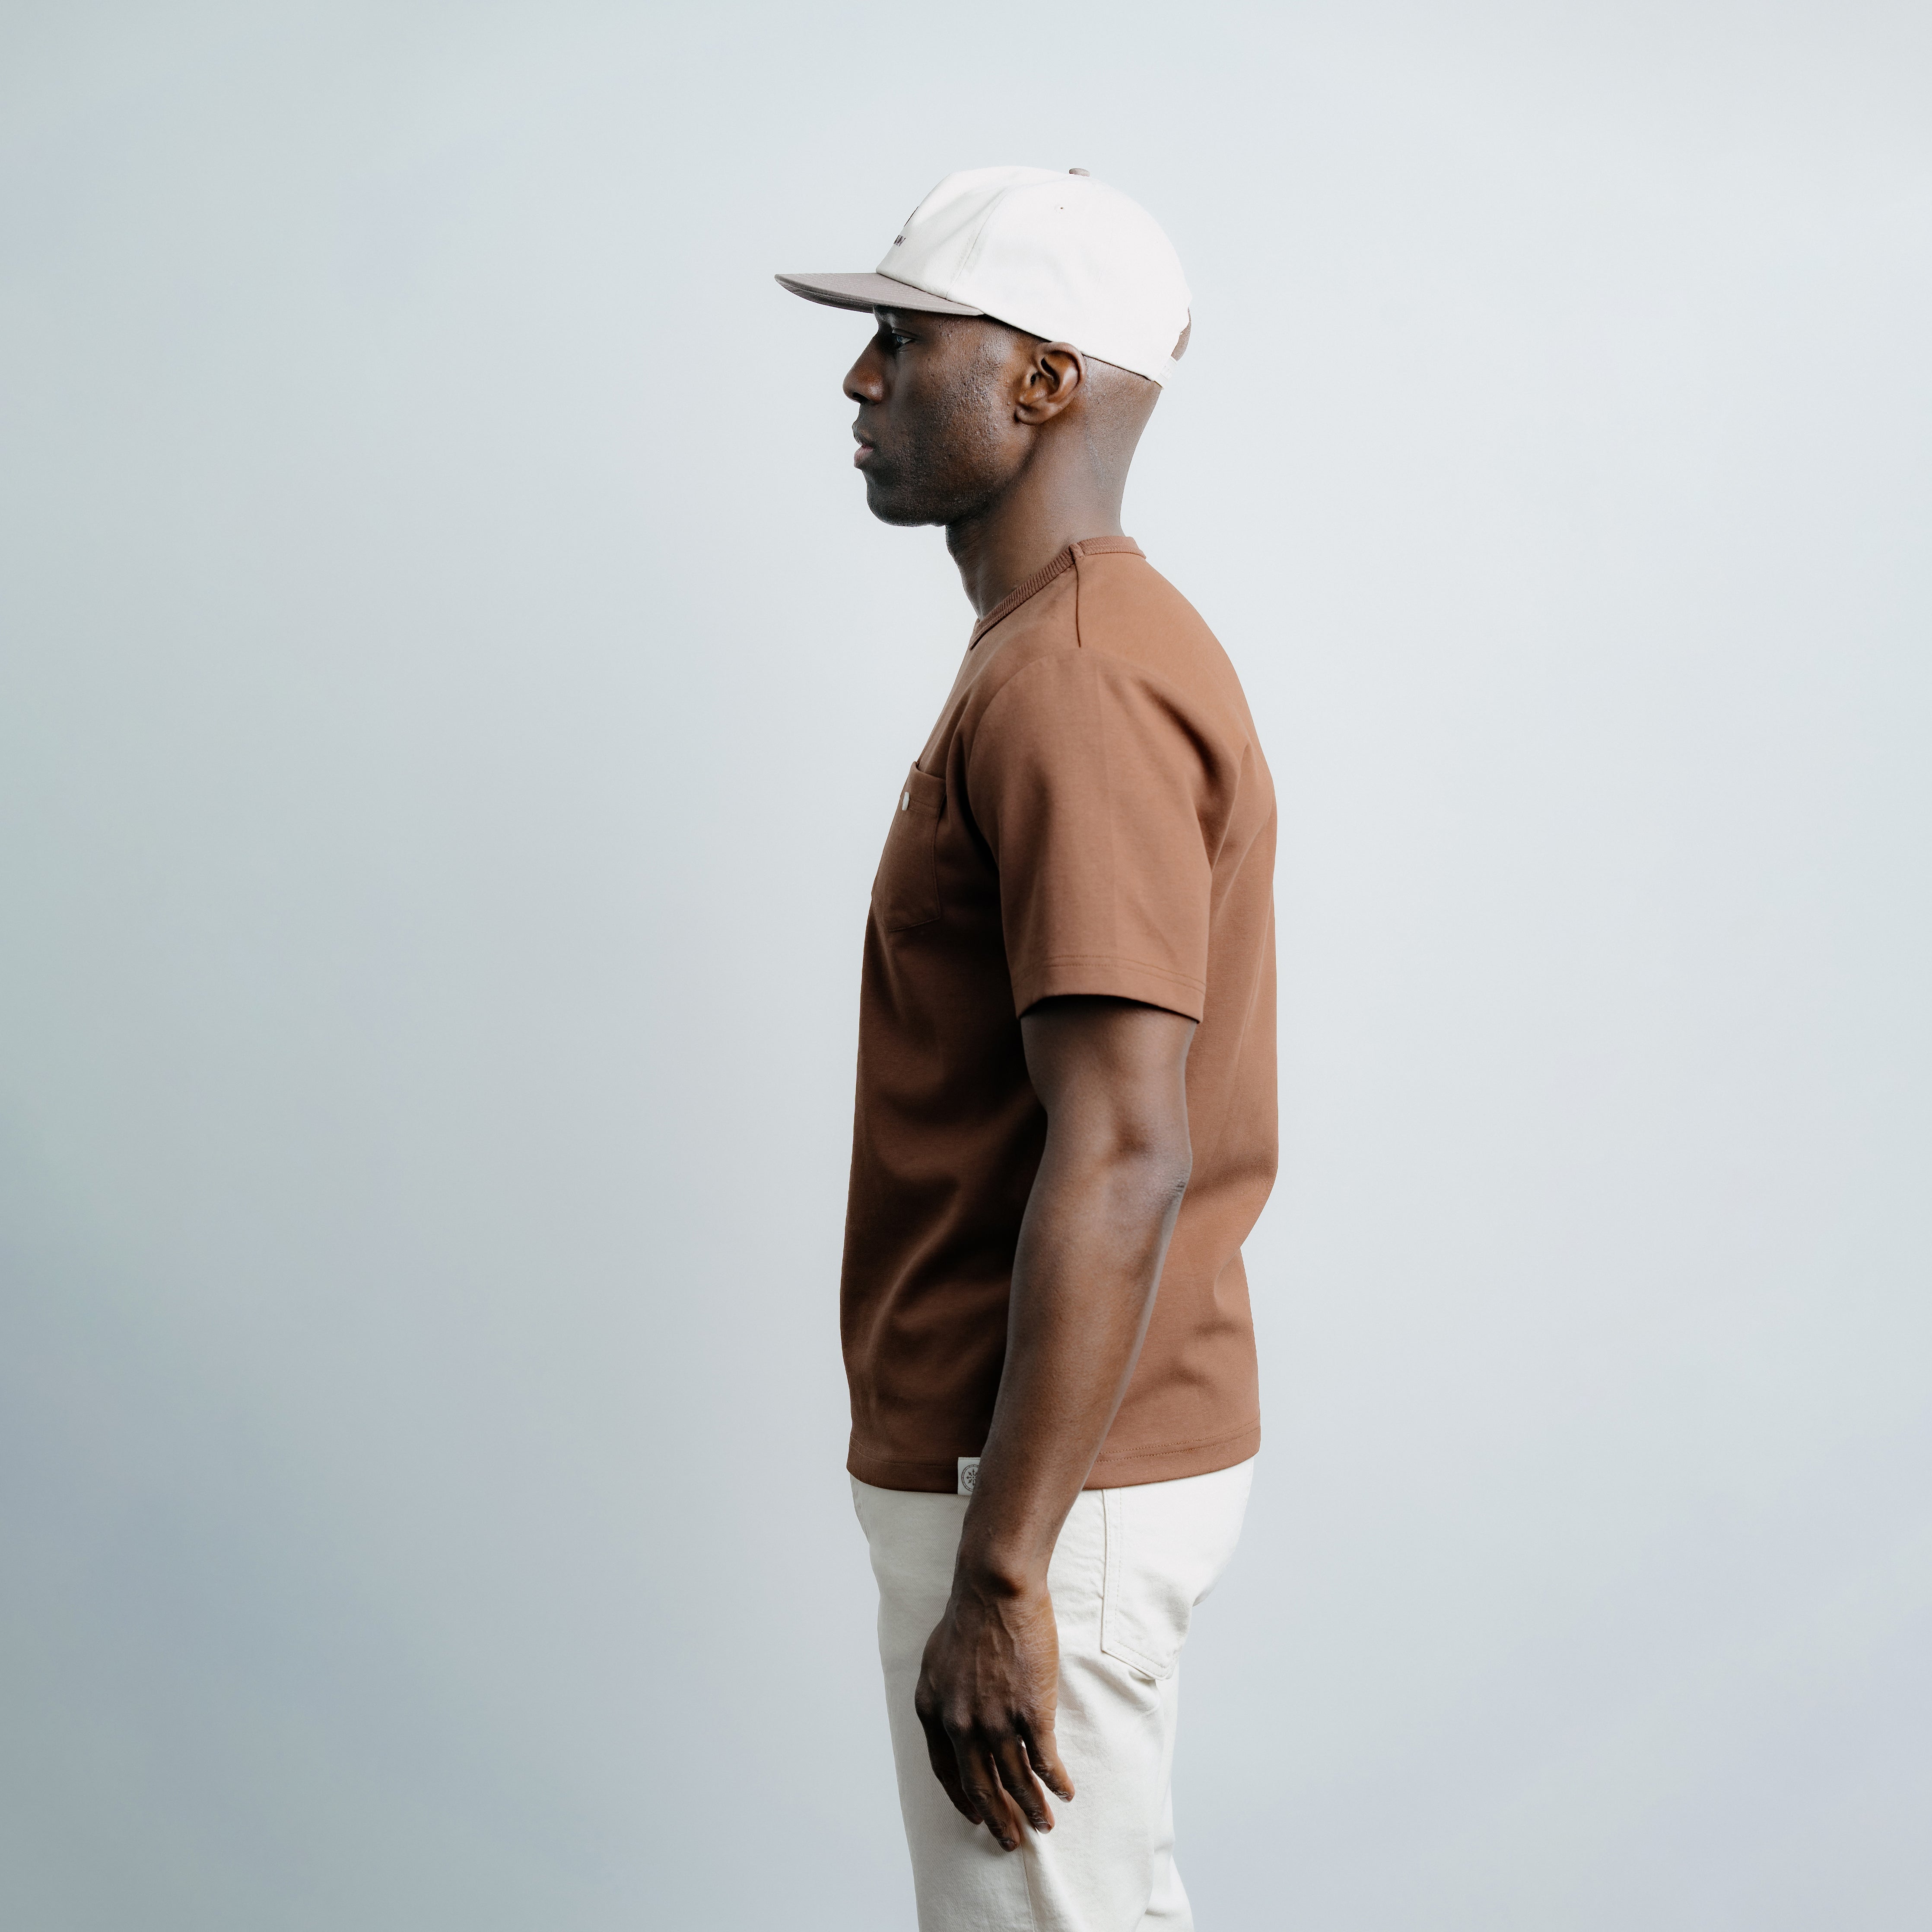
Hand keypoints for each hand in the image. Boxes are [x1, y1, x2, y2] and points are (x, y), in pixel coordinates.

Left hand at [912, 1574, 1075, 1849]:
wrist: (994, 1589)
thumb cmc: (969, 1615)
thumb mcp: (937, 1660)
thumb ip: (944, 1695)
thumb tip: (952, 1716)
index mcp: (932, 1710)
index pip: (945, 1771)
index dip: (962, 1798)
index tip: (976, 1816)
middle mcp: (959, 1724)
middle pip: (980, 1785)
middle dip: (998, 1819)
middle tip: (1010, 1841)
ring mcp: (995, 1721)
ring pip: (1015, 1781)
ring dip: (1031, 1808)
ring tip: (1044, 1825)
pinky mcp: (1030, 1713)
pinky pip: (1044, 1761)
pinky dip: (1055, 1782)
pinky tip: (1065, 1791)